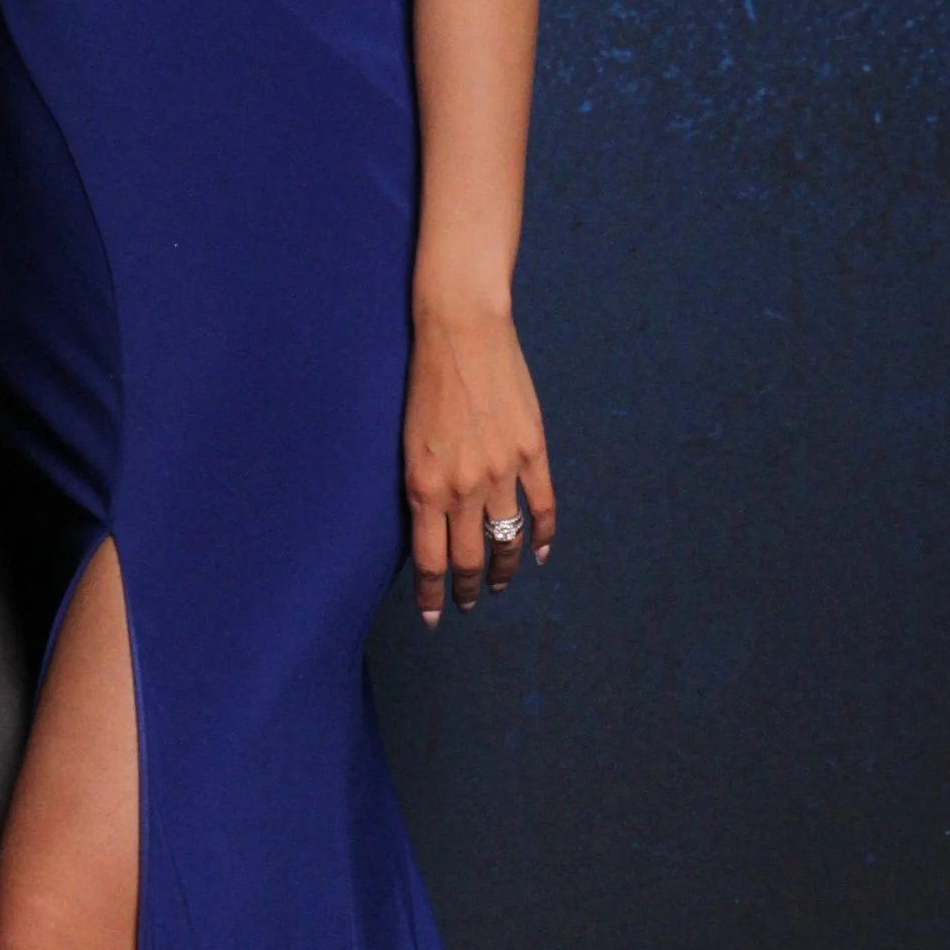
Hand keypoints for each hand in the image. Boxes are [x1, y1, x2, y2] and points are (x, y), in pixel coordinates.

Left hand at [403, 311, 553, 624]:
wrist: (460, 332)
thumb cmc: (423, 382)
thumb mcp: (407, 442)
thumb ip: (422, 486)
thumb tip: (431, 525)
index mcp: (424, 487)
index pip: (431, 561)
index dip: (434, 596)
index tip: (434, 617)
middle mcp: (462, 488)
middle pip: (469, 559)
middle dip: (466, 590)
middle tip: (465, 605)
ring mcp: (501, 471)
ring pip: (506, 540)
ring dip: (502, 570)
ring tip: (497, 584)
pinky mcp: (532, 450)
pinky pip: (541, 506)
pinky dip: (541, 535)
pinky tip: (538, 552)